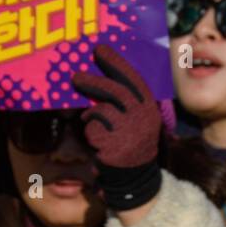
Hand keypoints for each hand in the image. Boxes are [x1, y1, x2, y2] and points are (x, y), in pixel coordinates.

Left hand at [71, 44, 163, 212]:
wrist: (135, 177)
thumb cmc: (129, 142)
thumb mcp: (134, 119)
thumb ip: (123, 101)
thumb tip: (96, 78)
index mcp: (149, 108)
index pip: (134, 80)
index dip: (116, 63)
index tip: (99, 49)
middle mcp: (144, 118)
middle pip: (116, 92)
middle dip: (94, 82)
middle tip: (75, 77)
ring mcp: (131, 133)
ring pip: (102, 111)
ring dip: (92, 114)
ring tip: (87, 117)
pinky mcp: (117, 147)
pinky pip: (94, 131)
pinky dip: (92, 134)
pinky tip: (99, 143)